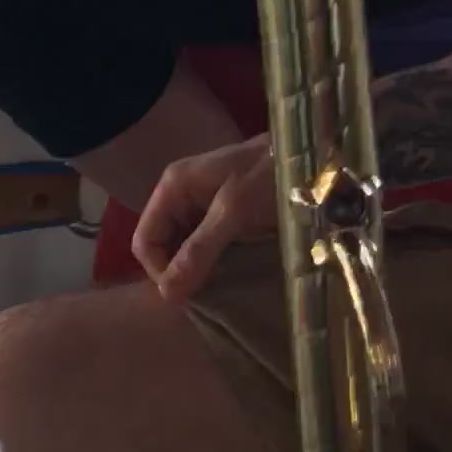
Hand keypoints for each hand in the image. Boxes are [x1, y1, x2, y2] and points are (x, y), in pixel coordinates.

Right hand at [133, 136, 273, 301]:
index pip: (145, 240)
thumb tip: (166, 293)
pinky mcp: (221, 218)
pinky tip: (227, 277)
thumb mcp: (233, 212)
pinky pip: (202, 248)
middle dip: (177, 273)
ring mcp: (200, 207)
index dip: (160, 271)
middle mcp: (180, 196)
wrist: (306, 156)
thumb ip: (199, 250)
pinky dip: (210, 265)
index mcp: (173, 187)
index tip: (187, 295)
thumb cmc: (268, 177)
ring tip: (217, 290)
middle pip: (161, 246)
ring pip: (182, 250)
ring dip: (194, 272)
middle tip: (205, 295)